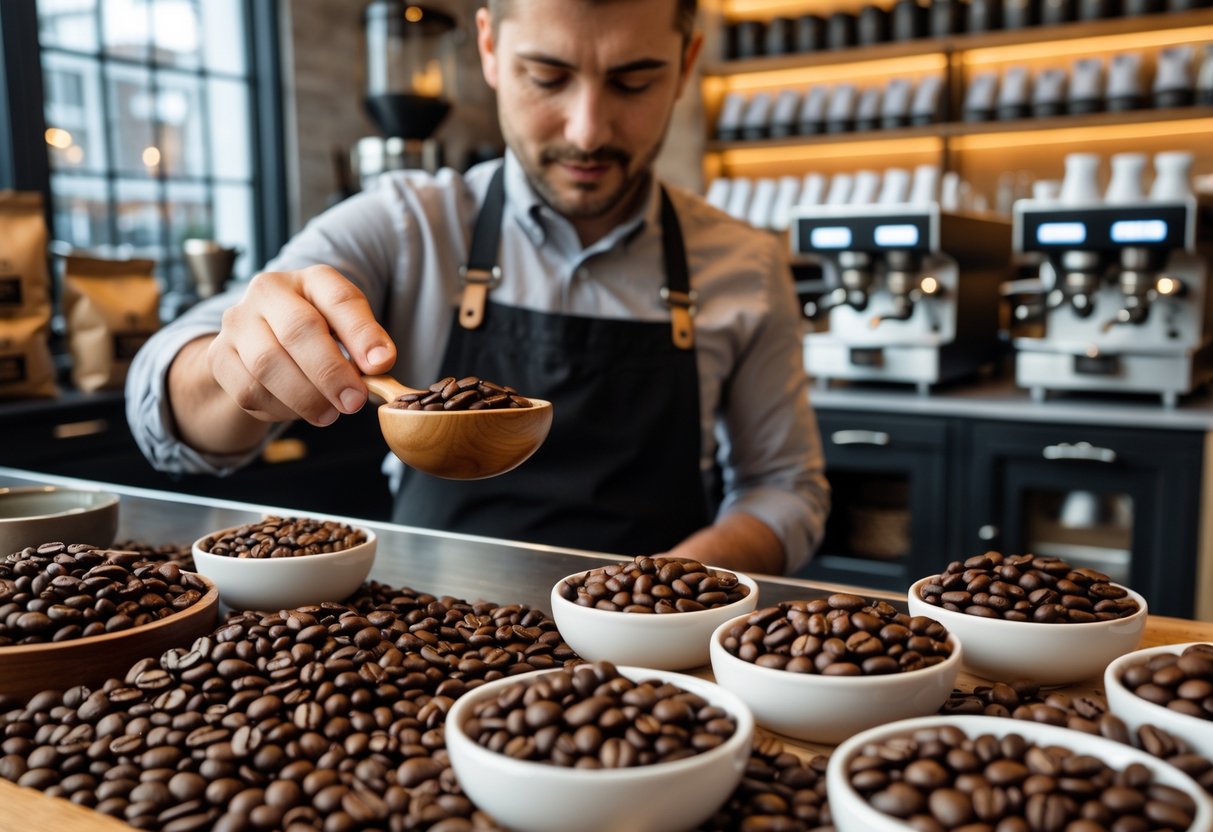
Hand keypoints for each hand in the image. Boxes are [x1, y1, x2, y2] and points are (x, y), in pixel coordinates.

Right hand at [207, 265, 395, 426]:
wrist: (260, 341)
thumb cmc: (317, 334)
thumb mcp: (346, 328)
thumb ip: (366, 342)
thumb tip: (380, 364)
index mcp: (311, 280)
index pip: (339, 298)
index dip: (362, 333)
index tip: (381, 365)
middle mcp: (268, 290)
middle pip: (298, 330)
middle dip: (330, 373)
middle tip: (354, 401)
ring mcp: (238, 322)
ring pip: (268, 364)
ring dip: (305, 397)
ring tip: (330, 414)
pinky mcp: (219, 355)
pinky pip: (249, 390)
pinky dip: (279, 408)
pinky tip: (299, 411)